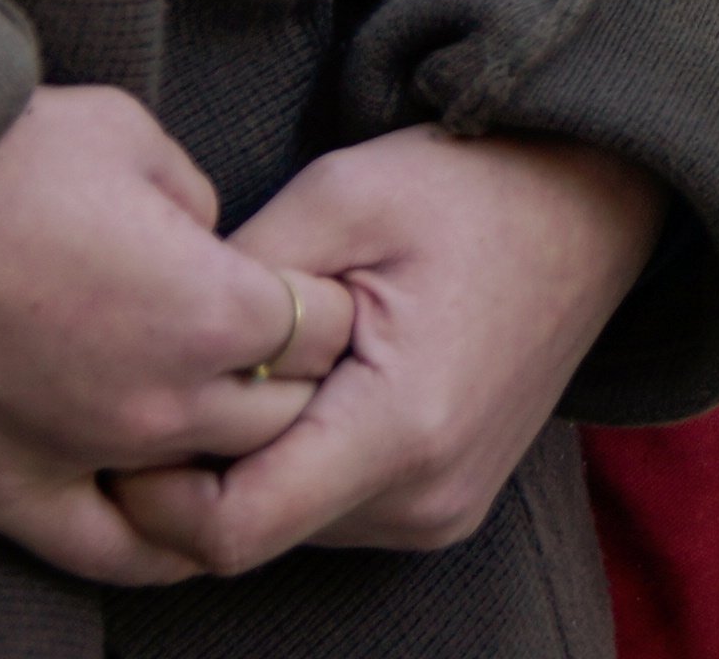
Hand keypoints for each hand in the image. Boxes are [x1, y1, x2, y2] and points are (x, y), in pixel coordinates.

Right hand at [0, 84, 326, 586]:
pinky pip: (113, 553)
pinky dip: (159, 543)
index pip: (331, 327)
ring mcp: (84, 460)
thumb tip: (204, 240)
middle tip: (265, 348)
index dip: (326, 300)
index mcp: (212, 304)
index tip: (302, 282)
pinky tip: (176, 519)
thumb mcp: (123, 135)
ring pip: (212, 490)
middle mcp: (165, 401)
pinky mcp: (6, 498)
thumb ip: (192, 199)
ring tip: (224, 423)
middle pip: (284, 417)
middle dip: (289, 381)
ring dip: (228, 457)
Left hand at [105, 131, 664, 571]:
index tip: (124, 416)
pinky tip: (308, 380)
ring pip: (289, 524)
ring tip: (261, 362)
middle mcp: (428, 496)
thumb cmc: (470, 185)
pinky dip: (299, 458)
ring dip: (253, 459)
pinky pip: (333, 508)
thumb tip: (148, 358)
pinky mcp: (447, 503)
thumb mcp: (339, 197)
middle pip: (253, 533)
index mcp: (403, 428)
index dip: (152, 493)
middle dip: (200, 466)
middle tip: (180, 370)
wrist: (594, 198)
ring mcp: (444, 509)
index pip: (229, 533)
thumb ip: (236, 287)